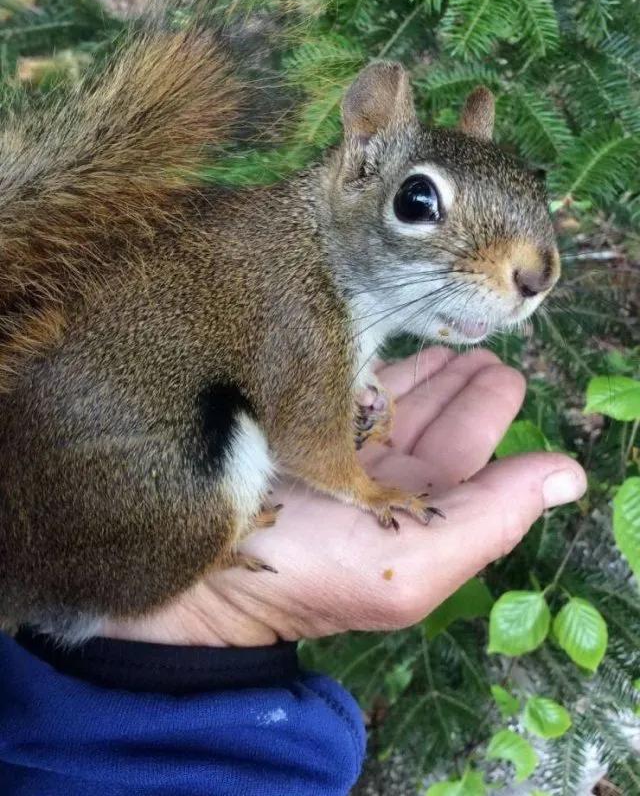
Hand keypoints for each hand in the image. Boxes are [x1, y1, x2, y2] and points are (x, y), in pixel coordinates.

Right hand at [104, 348, 585, 645]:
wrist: (198, 578)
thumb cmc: (305, 572)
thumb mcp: (410, 564)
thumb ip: (491, 519)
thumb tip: (570, 476)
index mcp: (419, 514)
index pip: (472, 454)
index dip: (490, 411)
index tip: (504, 368)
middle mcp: (383, 482)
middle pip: (435, 423)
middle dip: (460, 384)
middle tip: (476, 340)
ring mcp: (338, 451)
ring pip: (391, 401)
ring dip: (419, 369)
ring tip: (441, 336)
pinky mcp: (296, 427)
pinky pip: (342, 389)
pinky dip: (366, 364)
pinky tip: (378, 338)